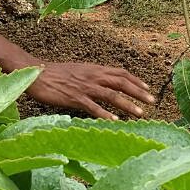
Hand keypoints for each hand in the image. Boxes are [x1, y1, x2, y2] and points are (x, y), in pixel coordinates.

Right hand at [27, 61, 154, 120]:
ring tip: (141, 113)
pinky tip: (115, 120)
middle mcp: (93, 76)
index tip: (147, 88)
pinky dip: (105, 113)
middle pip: (121, 82)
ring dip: (128, 104)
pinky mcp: (74, 98)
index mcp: (94, 69)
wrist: (37, 73)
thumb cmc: (55, 73)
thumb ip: (92, 76)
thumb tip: (104, 82)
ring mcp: (84, 87)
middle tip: (152, 101)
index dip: (136, 80)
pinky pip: (93, 107)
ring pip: (111, 95)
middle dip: (139, 92)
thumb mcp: (78, 71)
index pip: (120, 73)